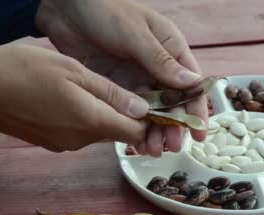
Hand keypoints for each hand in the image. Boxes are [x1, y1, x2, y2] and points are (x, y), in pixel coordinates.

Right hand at [0, 44, 148, 151]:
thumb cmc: (21, 70)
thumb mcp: (71, 70)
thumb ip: (109, 92)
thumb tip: (143, 110)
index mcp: (89, 121)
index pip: (135, 132)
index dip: (149, 120)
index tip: (154, 102)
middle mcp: (80, 140)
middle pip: (118, 133)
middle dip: (127, 117)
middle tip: (123, 89)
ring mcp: (64, 144)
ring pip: (98, 132)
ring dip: (103, 116)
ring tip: (92, 89)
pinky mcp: (51, 143)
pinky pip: (79, 134)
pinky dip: (84, 119)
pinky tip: (70, 99)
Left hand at [35, 0, 208, 156]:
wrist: (65, 9)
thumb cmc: (105, 10)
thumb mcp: (136, 34)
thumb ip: (160, 60)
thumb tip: (192, 83)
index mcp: (171, 50)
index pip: (191, 84)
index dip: (196, 109)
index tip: (198, 133)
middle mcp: (158, 68)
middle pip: (173, 104)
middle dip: (175, 127)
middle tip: (171, 146)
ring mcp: (137, 80)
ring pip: (152, 113)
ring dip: (155, 132)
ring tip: (152, 150)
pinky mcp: (117, 89)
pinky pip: (130, 113)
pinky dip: (134, 129)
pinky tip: (136, 144)